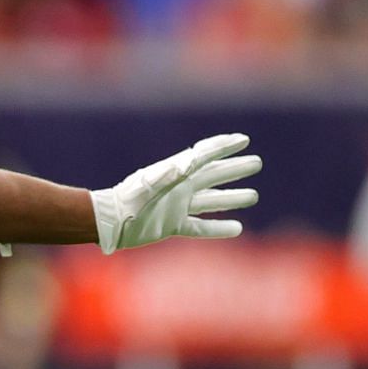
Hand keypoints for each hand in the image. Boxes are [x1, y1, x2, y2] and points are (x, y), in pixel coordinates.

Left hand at [90, 133, 261, 253]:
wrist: (111, 221)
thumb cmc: (131, 198)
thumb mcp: (153, 181)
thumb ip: (174, 170)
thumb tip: (196, 158)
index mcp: (177, 171)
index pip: (205, 155)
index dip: (224, 146)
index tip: (243, 140)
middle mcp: (180, 186)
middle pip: (214, 175)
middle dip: (235, 169)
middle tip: (256, 162)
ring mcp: (177, 206)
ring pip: (212, 200)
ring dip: (232, 198)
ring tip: (253, 195)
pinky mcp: (172, 225)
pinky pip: (201, 226)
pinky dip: (218, 228)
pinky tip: (237, 228)